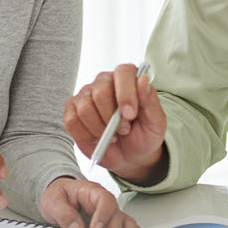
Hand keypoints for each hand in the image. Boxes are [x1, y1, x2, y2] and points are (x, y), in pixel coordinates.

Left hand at [39, 177, 158, 227]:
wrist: (58, 196)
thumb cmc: (58, 195)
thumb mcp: (53, 202)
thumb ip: (64, 214)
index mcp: (91, 191)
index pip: (103, 200)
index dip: (102, 215)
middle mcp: (104, 202)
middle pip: (116, 213)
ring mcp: (110, 213)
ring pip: (125, 221)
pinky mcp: (111, 223)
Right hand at [64, 63, 167, 183]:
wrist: (130, 155)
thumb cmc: (144, 134)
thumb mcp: (155, 121)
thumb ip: (150, 100)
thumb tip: (143, 79)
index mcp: (127, 79)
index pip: (123, 72)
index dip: (126, 93)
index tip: (130, 115)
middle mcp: (104, 82)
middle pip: (100, 92)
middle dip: (112, 118)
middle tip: (123, 130)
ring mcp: (86, 95)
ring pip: (85, 108)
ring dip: (100, 129)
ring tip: (112, 136)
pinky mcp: (72, 111)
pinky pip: (72, 121)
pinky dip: (86, 135)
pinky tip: (97, 138)